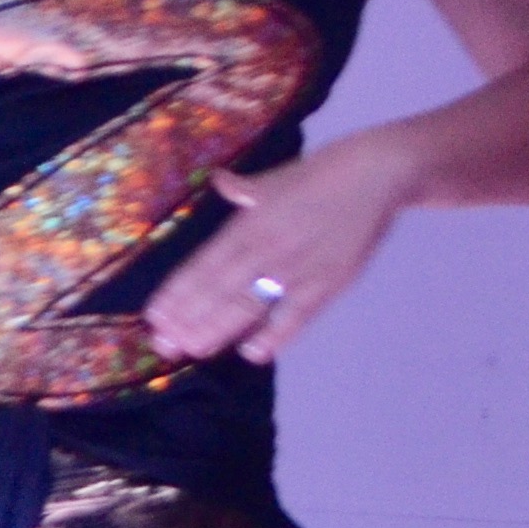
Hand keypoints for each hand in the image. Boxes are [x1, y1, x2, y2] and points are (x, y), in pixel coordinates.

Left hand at [143, 136, 412, 365]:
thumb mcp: (273, 180)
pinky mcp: (328, 282)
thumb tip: (218, 179)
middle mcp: (265, 248)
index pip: (203, 264)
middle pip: (219, 289)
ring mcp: (296, 268)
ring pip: (249, 304)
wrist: (375, 174)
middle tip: (164, 345)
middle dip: (188, 318)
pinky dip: (276, 334)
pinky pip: (297, 314)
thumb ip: (242, 188)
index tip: (153, 316)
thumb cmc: (320, 176)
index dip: (178, 292)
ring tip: (194, 349)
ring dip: (219, 329)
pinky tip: (253, 353)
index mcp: (248, 224)